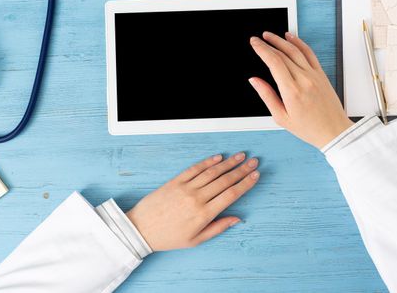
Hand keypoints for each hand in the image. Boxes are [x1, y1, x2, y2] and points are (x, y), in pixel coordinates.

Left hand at [127, 153, 259, 250]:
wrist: (141, 229)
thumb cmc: (168, 237)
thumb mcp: (195, 240)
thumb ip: (218, 228)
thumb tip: (237, 219)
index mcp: (204, 214)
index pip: (231, 194)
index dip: (246, 183)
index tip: (255, 175)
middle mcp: (197, 198)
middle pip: (225, 180)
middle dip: (242, 170)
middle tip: (254, 162)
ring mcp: (186, 188)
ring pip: (212, 172)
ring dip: (228, 163)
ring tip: (240, 156)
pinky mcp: (175, 181)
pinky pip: (195, 169)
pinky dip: (208, 162)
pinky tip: (218, 157)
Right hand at [249, 32, 352, 148]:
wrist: (334, 131)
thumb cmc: (309, 128)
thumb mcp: (281, 117)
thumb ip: (267, 96)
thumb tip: (254, 81)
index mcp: (292, 91)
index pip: (274, 62)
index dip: (262, 50)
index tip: (254, 43)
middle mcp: (304, 80)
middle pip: (283, 54)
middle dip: (268, 44)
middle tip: (258, 39)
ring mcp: (314, 76)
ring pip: (296, 50)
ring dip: (281, 40)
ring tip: (270, 35)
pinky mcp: (322, 75)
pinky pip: (309, 54)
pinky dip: (299, 43)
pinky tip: (291, 38)